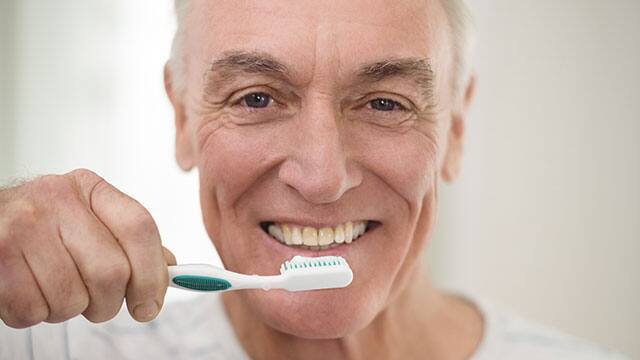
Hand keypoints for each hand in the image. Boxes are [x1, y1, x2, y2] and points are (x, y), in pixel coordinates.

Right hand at [0, 169, 175, 327]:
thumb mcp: (91, 221)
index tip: (150, 304)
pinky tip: (31, 291)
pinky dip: (36, 314)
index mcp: (90, 189)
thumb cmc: (44, 228)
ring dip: (69, 310)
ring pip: (72, 299)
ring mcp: (22, 227)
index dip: (152, 274)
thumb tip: (169, 267)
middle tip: (98, 304)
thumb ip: (131, 242)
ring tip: (56, 289)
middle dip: (109, 303)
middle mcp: (56, 199)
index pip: (139, 228)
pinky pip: (32, 311)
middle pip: (111, 272)